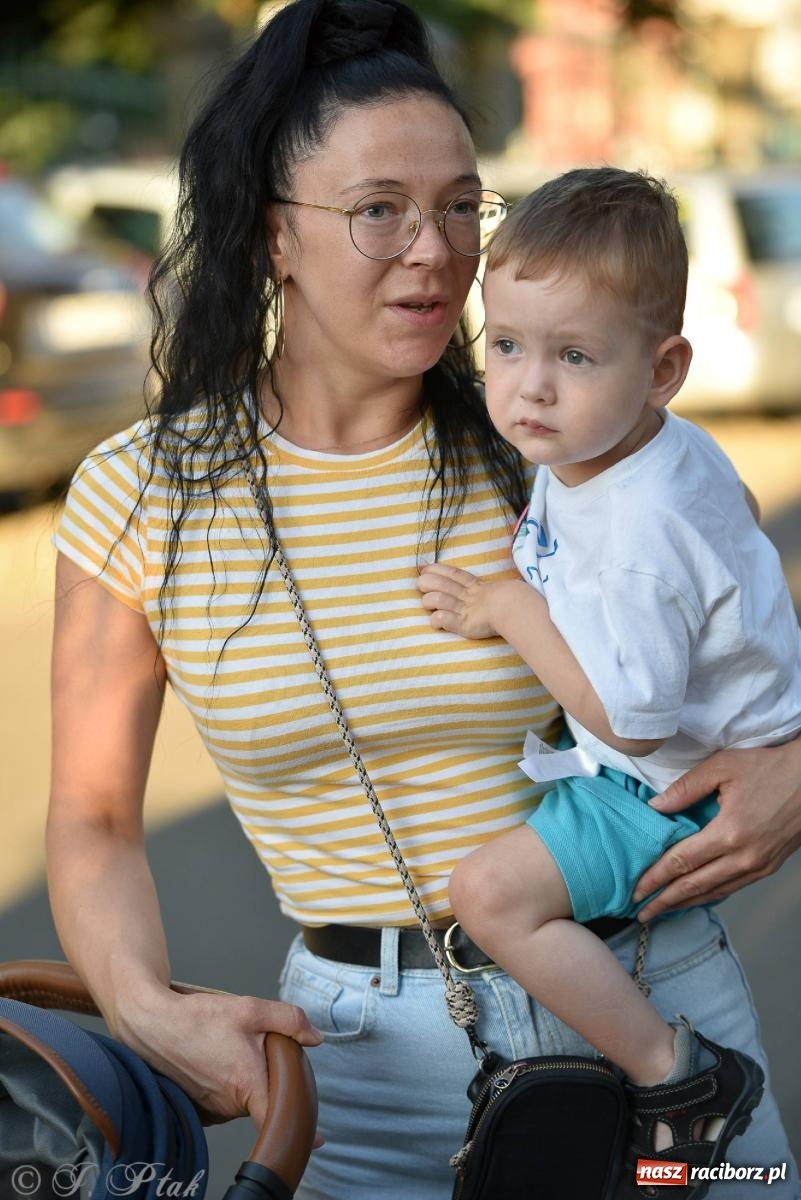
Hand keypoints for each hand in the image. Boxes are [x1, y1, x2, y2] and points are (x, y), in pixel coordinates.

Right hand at [115, 982, 323, 1129]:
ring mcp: (212, 1110)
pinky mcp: (198, 1108)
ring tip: (227, 1049)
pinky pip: (224, 1100)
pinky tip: (215, 1060)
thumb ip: (289, 1020)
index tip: (316, 1139)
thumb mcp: (250, 1009)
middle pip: (263, 1098)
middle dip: (267, 1076)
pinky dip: (226, 1084)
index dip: (298, 1131)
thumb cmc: (197, 1018)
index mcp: (247, 1084)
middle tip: (256, 1047)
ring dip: (245, 1079)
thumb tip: (315, 1037)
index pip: (277, 1120)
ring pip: (243, 1098)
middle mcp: (229, 1106)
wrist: (151, 1025)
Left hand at [418, 563, 522, 639]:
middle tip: (421, 584)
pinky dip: (436, 620)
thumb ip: (493, 589)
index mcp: (475, 585)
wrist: (515, 607)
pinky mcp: (462, 624)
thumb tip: (499, 589)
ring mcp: (463, 609)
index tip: (425, 568)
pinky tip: (437, 622)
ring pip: (436, 599)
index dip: (437, 570)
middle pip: (439, 583)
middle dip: (426, 582)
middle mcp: (466, 596)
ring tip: (428, 604)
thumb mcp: (502, 589)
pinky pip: (442, 619)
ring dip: (428, 601)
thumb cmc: (515, 599)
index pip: (452, 574)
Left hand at [632, 740, 800, 919]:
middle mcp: (744, 857)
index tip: (635, 891)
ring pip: (714, 892)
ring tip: (662, 909)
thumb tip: (654, 807)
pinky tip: (695, 897)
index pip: (682, 862)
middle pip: (695, 886)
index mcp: (729, 832)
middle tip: (640, 912)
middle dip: (665, 901)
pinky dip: (710, 895)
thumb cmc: (769, 768)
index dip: (656, 878)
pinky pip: (733, 887)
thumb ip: (685, 788)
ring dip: (686, 903)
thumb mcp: (722, 767)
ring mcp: (759, 866)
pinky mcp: (769, 867)